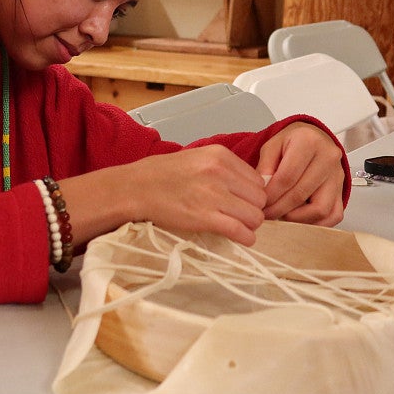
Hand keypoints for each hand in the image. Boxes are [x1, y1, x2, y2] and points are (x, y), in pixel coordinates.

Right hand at [60, 145, 266, 246]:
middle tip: (241, 216)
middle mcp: (220, 173)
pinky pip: (240, 231)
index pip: (257, 180)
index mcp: (220, 155)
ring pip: (254, 216)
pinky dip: (245, 238)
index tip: (243, 202)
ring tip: (238, 227)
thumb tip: (244, 185)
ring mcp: (213, 195)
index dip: (252, 194)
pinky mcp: (205, 218)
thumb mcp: (195, 158)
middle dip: (253, 210)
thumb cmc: (159, 174)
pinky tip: (241, 239)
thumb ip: (221, 167)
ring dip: (249, 225)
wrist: (134, 188)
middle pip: (260, 198)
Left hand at [255, 122, 345, 225]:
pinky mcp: (342, 191)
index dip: (271, 195)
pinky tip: (299, 219)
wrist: (313, 140)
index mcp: (308, 142)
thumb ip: (264, 167)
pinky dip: (315, 223)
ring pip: (320, 209)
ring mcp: (337, 176)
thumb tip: (262, 192)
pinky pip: (333, 215)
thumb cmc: (292, 143)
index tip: (260, 204)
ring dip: (297, 218)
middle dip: (279, 209)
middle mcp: (327, 158)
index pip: (287, 176)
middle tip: (266, 214)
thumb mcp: (272, 146)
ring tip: (281, 216)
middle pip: (301, 194)